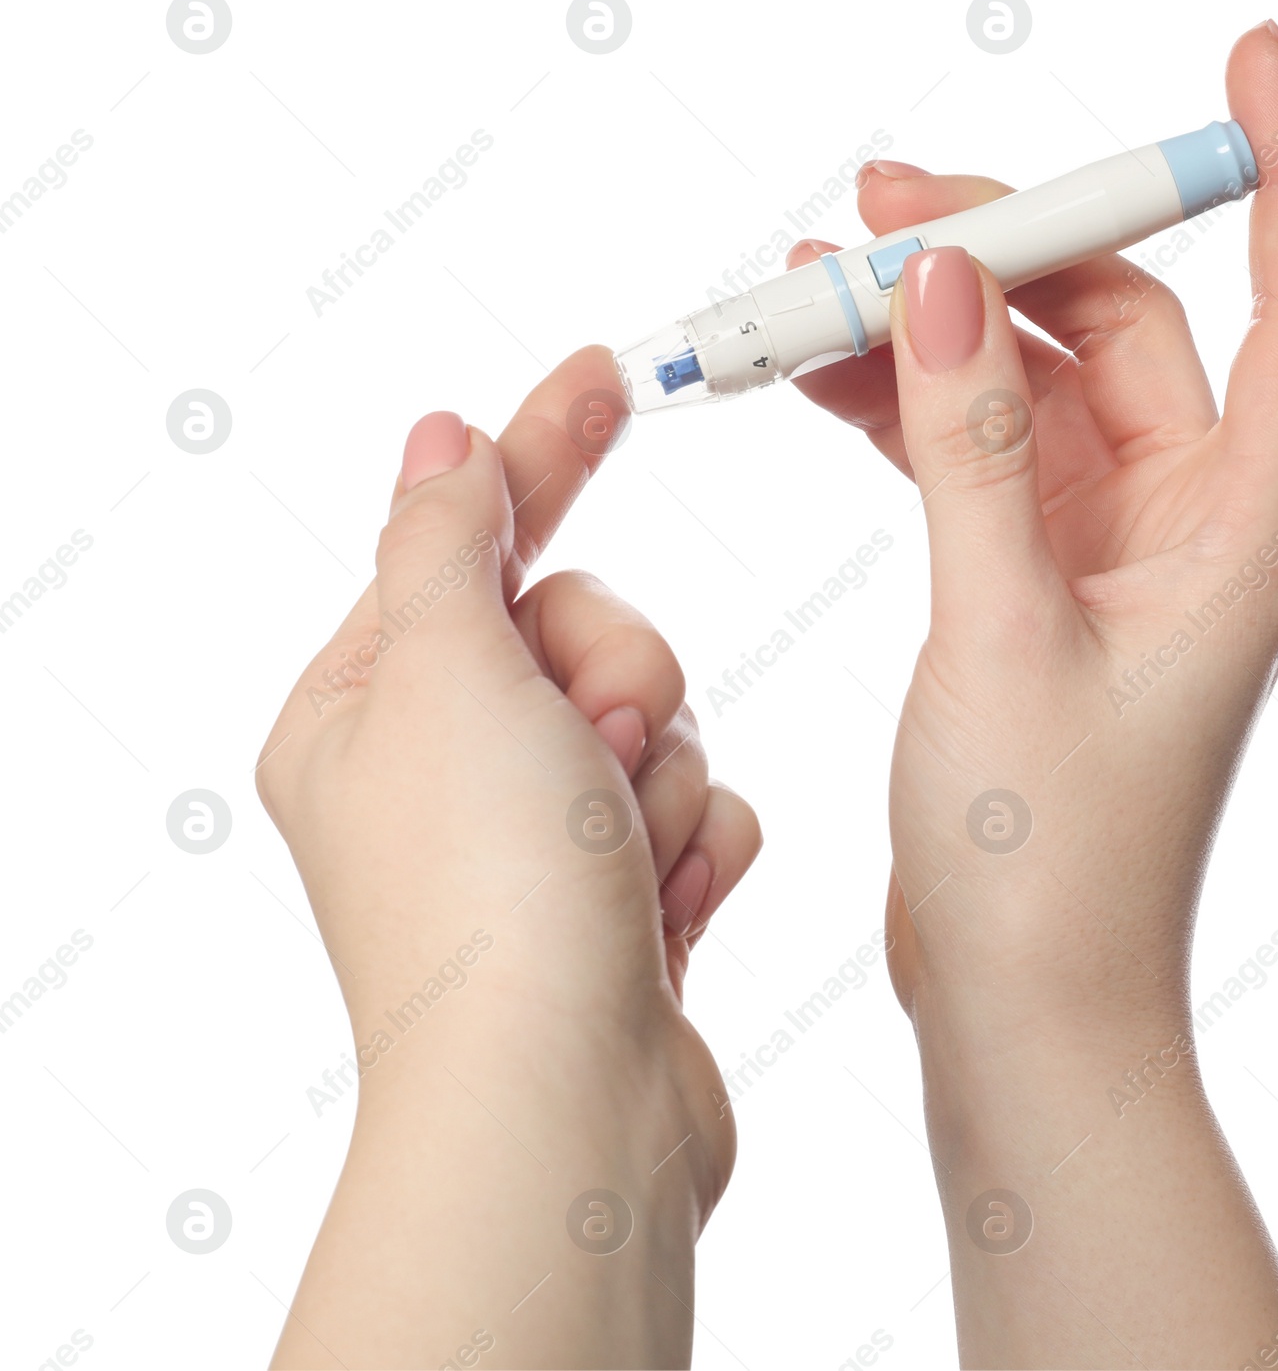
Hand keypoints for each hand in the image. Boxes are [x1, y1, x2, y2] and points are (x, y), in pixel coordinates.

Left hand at [255, 351, 759, 1369]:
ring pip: (662, 715)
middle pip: (587, 627)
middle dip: (620, 676)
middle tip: (595, 744)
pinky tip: (667, 911)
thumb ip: (445, 534)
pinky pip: (703, 802)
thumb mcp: (449, 673)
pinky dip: (698, 844)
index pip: (469, 536)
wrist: (568, 1112)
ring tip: (627, 860)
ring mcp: (538, 840)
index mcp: (369, 711)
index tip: (605, 369)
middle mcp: (447, 773)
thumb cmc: (490, 900)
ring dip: (664, 777)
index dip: (545, 450)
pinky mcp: (619, 900)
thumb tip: (436, 437)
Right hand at [791, 22, 1277, 1367]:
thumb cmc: (1048, 861)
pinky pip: (971, 459)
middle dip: (1005, 253)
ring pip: (1024, 389)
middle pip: (1118, 327)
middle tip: (877, 210)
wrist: (1021, 1002)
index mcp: (1235, 532)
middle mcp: (1184, 529)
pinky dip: (902, 414)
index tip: (1248, 64)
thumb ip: (972, 448)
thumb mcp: (1002, 631)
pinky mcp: (1028, 594)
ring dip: (928, 334)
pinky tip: (819, 383)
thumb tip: (936, 283)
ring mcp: (1102, 560)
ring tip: (810, 289)